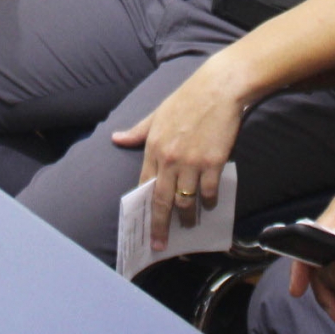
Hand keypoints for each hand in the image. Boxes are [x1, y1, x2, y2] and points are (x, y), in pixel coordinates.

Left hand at [111, 57, 245, 249]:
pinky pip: (208, 191)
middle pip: (162, 200)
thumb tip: (116, 138)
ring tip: (190, 225)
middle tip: (160, 245)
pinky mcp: (213, 163)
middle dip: (161, 226)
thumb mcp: (157, 114)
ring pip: (186, 200)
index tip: (143, 225)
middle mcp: (170, 158)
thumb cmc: (187, 99)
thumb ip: (137, 132)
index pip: (145, 185)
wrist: (218, 89)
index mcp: (153, 147)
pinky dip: (208, 202)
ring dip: (187, 217)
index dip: (145, 208)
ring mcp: (192, 162)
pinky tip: (209, 205)